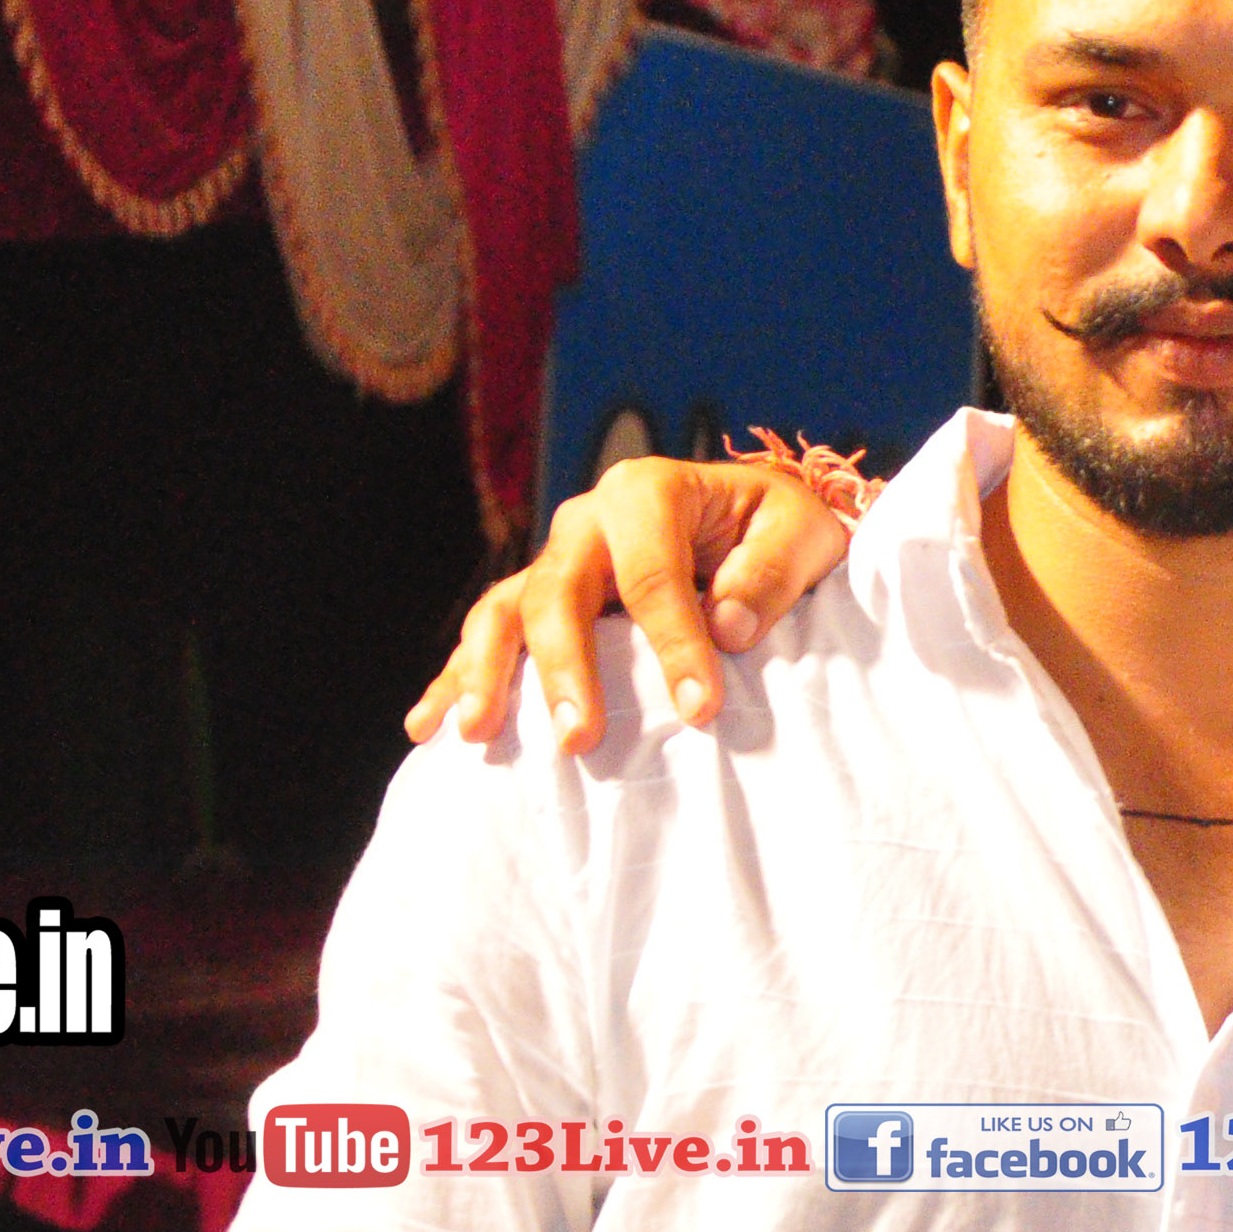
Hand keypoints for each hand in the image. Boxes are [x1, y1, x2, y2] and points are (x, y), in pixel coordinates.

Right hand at [404, 452, 859, 751]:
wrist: (752, 518)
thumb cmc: (778, 527)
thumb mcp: (803, 533)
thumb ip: (771, 571)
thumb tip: (725, 625)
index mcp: (649, 492)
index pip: (652, 574)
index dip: (673, 643)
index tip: (700, 709)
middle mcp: (587, 519)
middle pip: (557, 592)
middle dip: (565, 668)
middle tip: (579, 739)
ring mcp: (555, 560)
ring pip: (503, 611)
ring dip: (486, 673)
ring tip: (477, 735)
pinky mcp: (538, 597)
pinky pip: (487, 635)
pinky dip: (454, 677)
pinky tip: (429, 726)